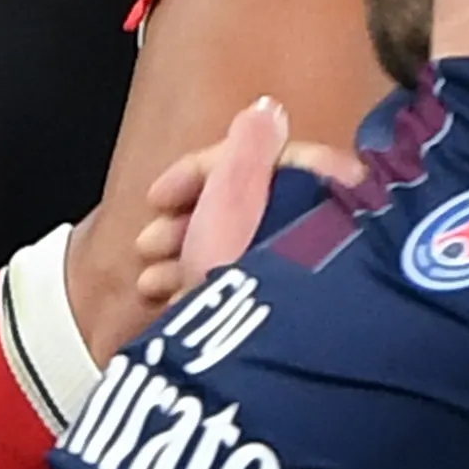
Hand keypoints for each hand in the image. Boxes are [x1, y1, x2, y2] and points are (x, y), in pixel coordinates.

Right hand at [121, 98, 353, 316]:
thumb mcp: (233, 199)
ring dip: (184, 254)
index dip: (198, 171)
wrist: (255, 360)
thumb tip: (268, 108)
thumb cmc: (242, 270)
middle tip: (148, 241)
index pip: (254, 161)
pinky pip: (241, 281)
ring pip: (238, 247)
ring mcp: (305, 272)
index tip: (157, 195)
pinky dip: (202, 282)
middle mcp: (320, 229)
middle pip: (244, 207)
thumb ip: (247, 149)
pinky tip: (167, 300)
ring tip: (149, 280)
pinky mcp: (290, 309)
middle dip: (185, 219)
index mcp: (315, 193)